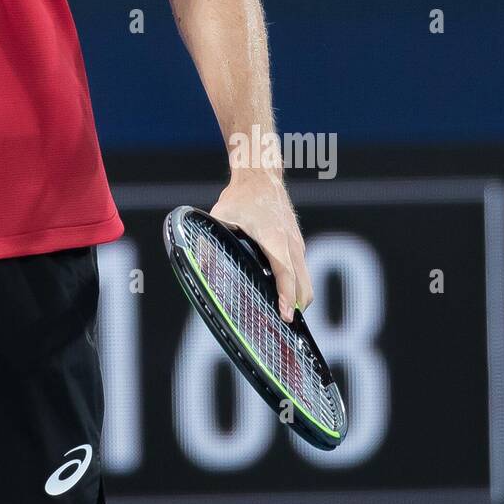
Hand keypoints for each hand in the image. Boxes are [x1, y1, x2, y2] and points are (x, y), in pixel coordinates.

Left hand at [209, 171, 313, 322]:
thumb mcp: (220, 217)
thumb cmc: (241, 198)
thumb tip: (198, 264)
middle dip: (295, 309)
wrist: (261, 176)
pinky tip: (281, 296)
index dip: (286, 298)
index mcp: (274, 240)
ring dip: (297, 300)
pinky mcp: (297, 245)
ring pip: (305, 282)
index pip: (286, 274)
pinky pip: (302, 273)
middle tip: (279, 327)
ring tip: (280, 316)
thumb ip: (210, 240)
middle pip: (304, 287)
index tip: (286, 316)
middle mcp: (291, 245)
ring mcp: (298, 245)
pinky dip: (296, 288)